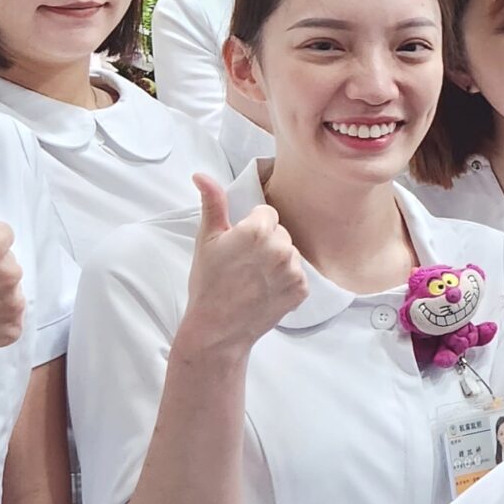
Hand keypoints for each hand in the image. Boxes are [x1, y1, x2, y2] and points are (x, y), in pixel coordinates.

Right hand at [180, 174, 308, 356]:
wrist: (217, 328)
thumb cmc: (208, 283)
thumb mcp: (206, 239)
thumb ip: (212, 203)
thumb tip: (202, 175)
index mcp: (258, 230)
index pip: (267, 213)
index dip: (251, 227)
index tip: (239, 245)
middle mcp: (281, 247)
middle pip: (280, 232)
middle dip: (266, 243)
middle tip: (244, 264)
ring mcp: (294, 270)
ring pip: (290, 252)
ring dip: (277, 261)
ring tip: (254, 278)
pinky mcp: (302, 290)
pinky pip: (298, 274)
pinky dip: (286, 281)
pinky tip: (265, 290)